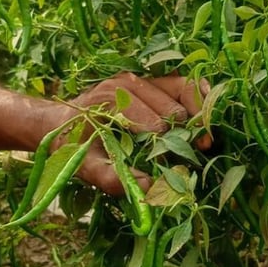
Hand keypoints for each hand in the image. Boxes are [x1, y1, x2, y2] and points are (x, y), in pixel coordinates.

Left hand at [54, 71, 210, 194]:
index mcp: (110, 100)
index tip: (181, 167)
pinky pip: (182, 82)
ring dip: (199, 113)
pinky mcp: (150, 80)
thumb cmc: (71, 145)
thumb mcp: (84, 166)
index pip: (155, 124)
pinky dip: (199, 95)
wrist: (58, 122)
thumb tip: (150, 188)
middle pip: (173, 107)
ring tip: (204, 138)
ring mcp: (140, 78)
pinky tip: (208, 112)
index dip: (171, 147)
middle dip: (187, 132)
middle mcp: (127, 83)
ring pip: (183, 89)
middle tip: (195, 154)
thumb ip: (112, 178)